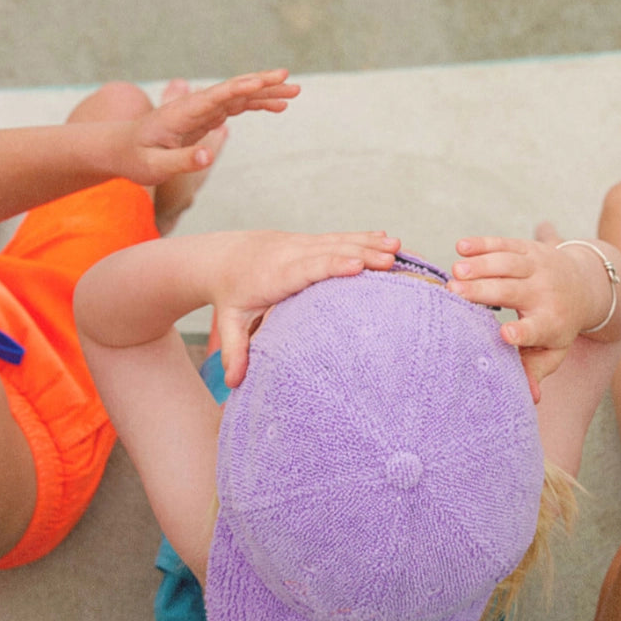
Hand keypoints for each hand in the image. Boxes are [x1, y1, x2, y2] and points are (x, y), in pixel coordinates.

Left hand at [121, 70, 299, 185]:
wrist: (118, 147)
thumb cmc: (134, 158)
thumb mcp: (153, 167)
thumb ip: (181, 161)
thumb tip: (208, 156)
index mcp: (181, 112)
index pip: (215, 96)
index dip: (239, 88)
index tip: (262, 81)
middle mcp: (194, 106)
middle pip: (233, 90)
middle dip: (262, 84)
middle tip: (291, 81)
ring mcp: (201, 110)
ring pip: (238, 96)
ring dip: (265, 93)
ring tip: (294, 93)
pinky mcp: (204, 117)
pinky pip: (235, 107)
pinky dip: (255, 104)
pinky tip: (276, 107)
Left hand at [211, 230, 399, 386]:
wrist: (222, 257)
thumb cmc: (231, 294)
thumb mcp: (229, 323)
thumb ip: (234, 351)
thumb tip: (233, 383)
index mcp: (274, 276)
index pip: (305, 269)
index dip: (331, 266)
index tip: (356, 266)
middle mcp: (290, 255)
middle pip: (329, 252)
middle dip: (361, 254)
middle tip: (390, 261)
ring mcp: (301, 244)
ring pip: (338, 241)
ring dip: (369, 243)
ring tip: (398, 247)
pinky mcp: (310, 241)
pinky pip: (340, 238)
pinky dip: (364, 237)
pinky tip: (387, 238)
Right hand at [446, 224, 593, 401]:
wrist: (587, 285)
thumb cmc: (558, 325)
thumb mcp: (552, 350)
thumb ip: (535, 371)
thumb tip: (530, 400)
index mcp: (551, 323)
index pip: (535, 329)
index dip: (521, 332)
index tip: (505, 334)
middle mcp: (546, 293)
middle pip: (513, 291)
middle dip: (484, 291)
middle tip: (454, 293)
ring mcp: (539, 267)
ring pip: (508, 263)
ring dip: (481, 265)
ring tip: (455, 271)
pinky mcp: (530, 248)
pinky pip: (505, 243)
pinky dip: (483, 243)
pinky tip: (461, 246)